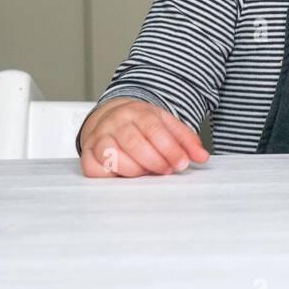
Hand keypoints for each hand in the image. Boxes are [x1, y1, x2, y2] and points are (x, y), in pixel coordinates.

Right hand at [79, 97, 208, 176]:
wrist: (112, 116)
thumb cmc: (142, 124)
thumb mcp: (167, 124)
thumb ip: (186, 140)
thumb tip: (202, 157)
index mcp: (137, 112)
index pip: (154, 130)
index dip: (169, 149)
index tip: (181, 163)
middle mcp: (115, 123)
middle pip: (133, 143)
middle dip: (154, 161)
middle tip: (166, 170)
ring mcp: (98, 137)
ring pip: (111, 156)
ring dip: (133, 169)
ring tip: (147, 172)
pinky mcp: (87, 154)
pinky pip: (94, 169)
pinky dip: (110, 176)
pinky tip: (125, 175)